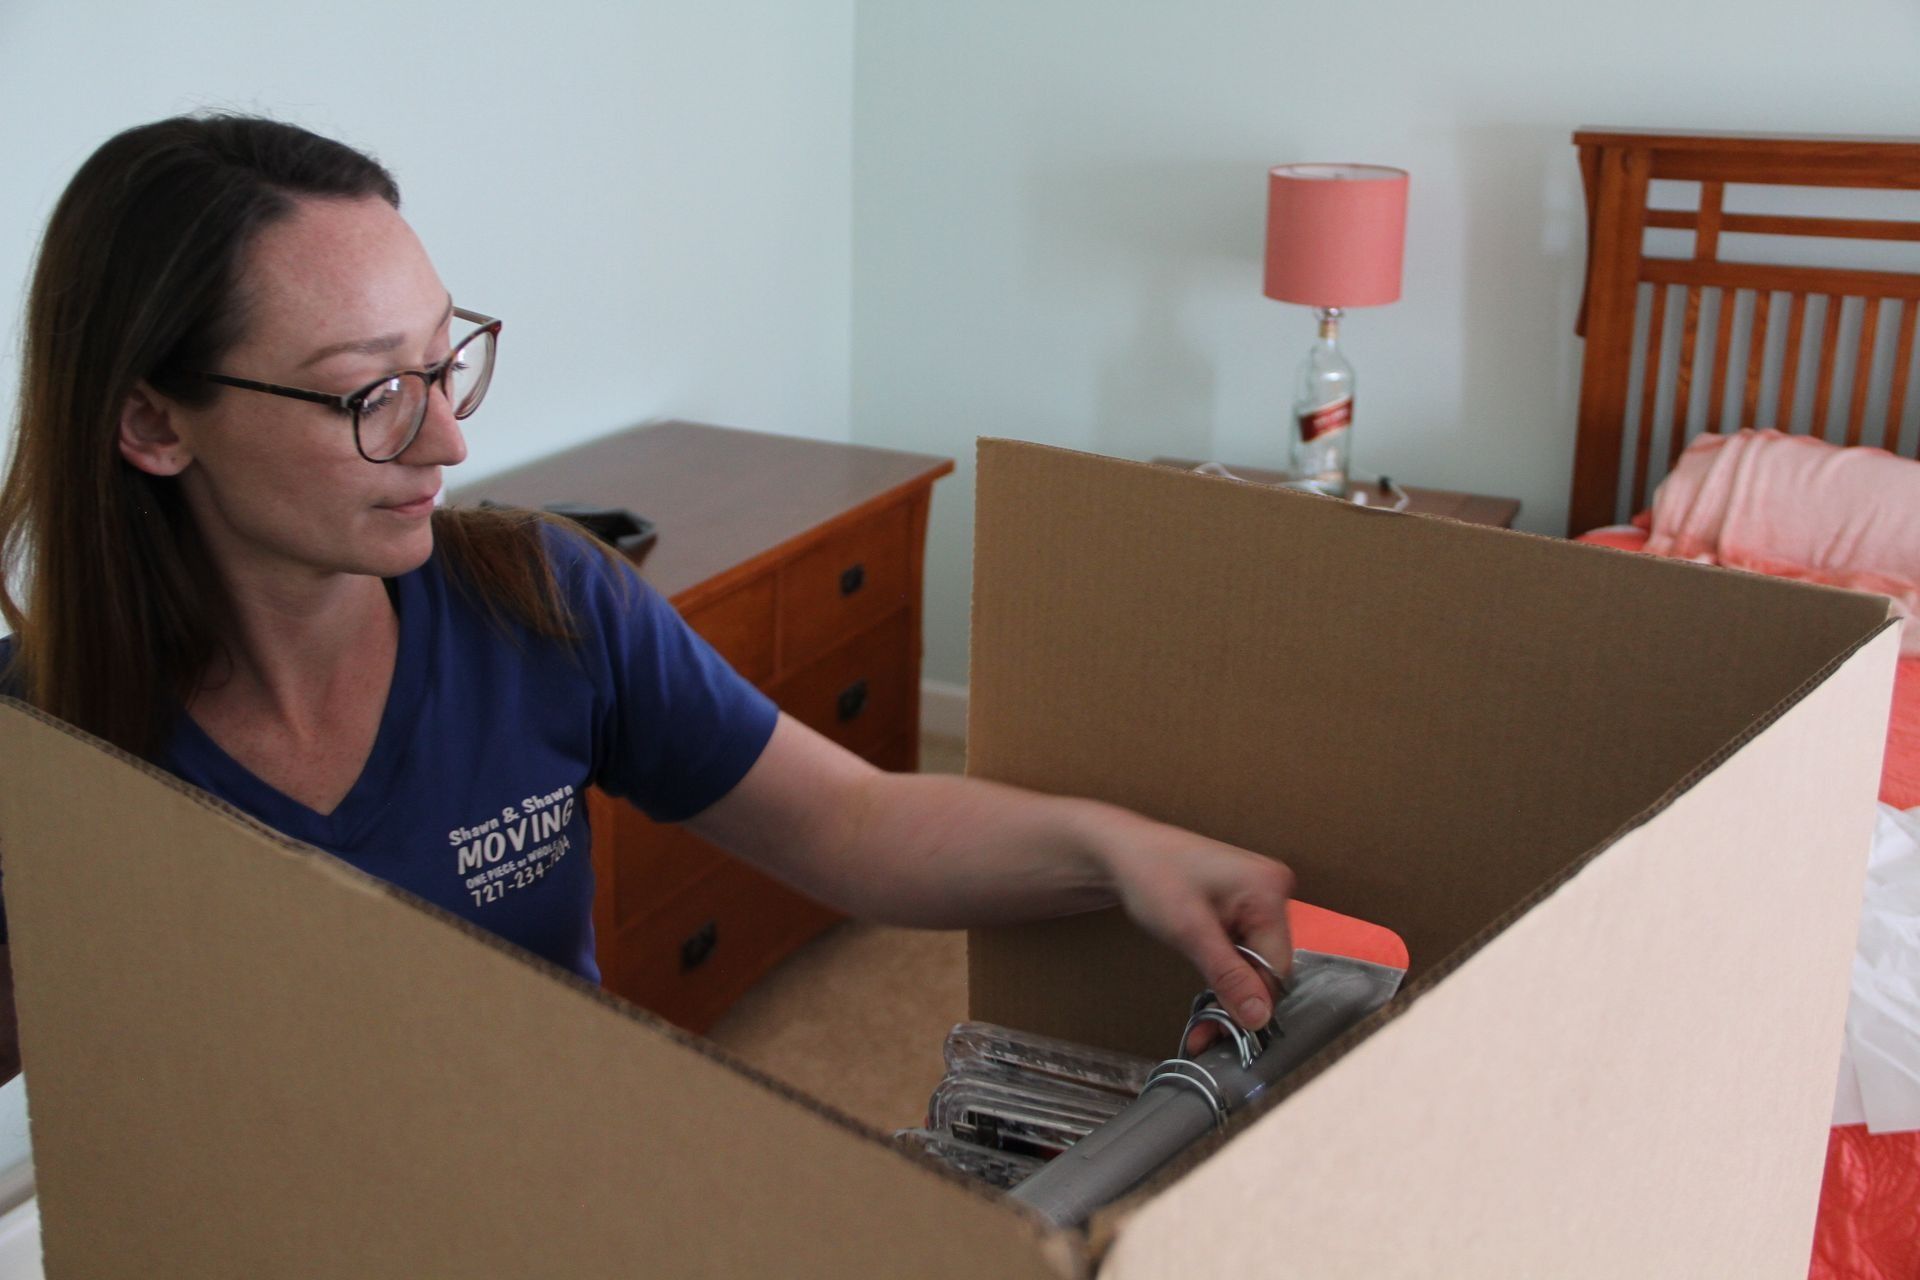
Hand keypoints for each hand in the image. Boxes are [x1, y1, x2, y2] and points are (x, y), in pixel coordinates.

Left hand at [1092, 815, 1293, 1053]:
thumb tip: (1259, 1018)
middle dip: (1239, 1002)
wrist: (1122, 852)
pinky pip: (1244, 949)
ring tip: (1204, 1023)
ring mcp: (1259, 896)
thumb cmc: (1151, 877)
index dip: (1252, 1002)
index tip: (1222, 1034)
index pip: (1277, 965)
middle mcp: (1273, 890)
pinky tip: (1209, 992)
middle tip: (1206, 1034)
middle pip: (1268, 965)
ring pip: (1255, 962)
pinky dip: (1226, 973)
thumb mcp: (1189, 931)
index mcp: (1269, 889)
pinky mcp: (1244, 905)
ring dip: (1231, 992)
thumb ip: (1228, 975)